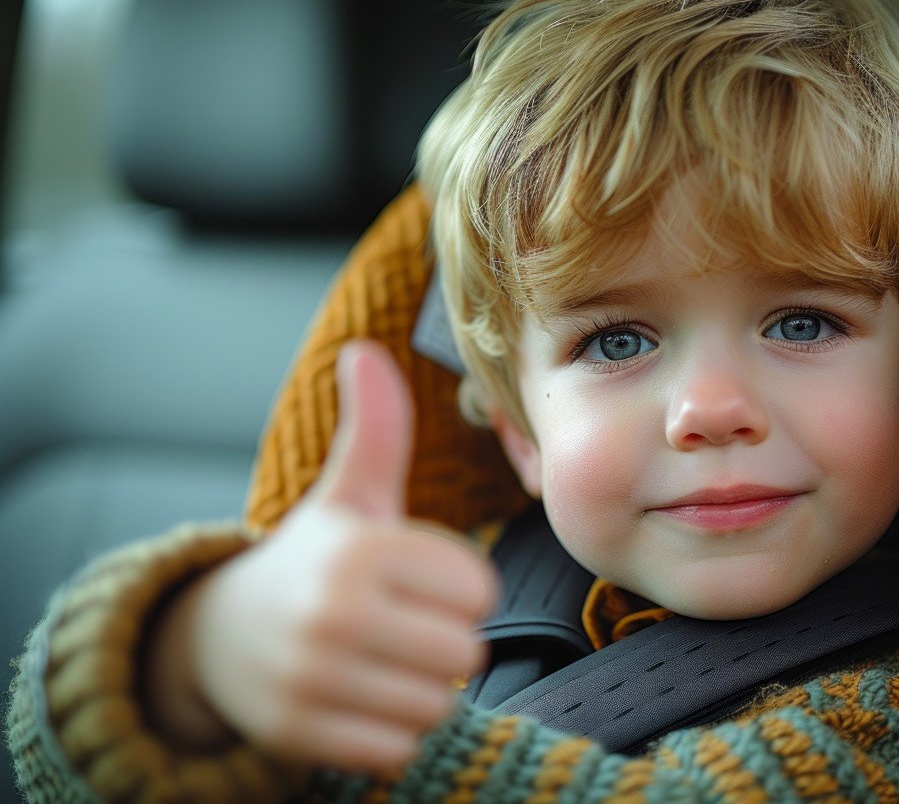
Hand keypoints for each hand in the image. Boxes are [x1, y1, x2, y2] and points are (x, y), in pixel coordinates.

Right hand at [146, 340, 497, 772]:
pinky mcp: (298, 733)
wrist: (218, 633)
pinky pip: (398, 747)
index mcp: (360, 547)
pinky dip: (392, 731)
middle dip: (445, 642)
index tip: (424, 583)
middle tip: (405, 628)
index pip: (478, 589)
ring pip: (436, 703)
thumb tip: (365, 351)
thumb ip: (376, 429)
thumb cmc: (312, 557)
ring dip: (422, 689)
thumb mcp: (346, 492)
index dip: (460, 590)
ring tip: (384, 662)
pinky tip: (363, 698)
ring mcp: (311, 676)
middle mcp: (333, 611)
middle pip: (464, 651)